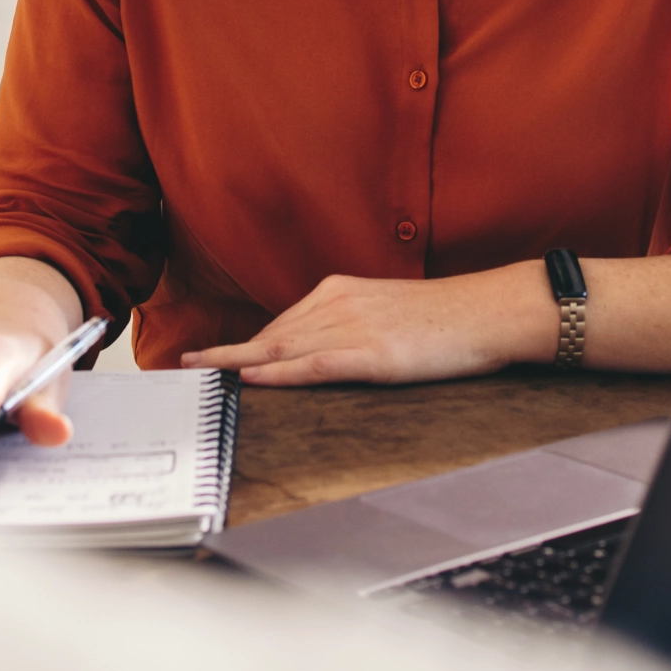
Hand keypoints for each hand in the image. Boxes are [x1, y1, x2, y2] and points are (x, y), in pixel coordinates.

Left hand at [182, 262, 550, 385]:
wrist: (489, 311)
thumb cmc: (446, 317)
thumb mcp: (386, 311)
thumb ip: (348, 325)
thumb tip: (317, 349)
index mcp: (340, 291)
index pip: (279, 325)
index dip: (238, 344)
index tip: (203, 356)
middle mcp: (338, 304)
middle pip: (269, 336)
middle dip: (223, 353)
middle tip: (181, 367)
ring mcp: (353, 329)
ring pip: (281, 349)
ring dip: (236, 363)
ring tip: (199, 376)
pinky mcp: (372, 355)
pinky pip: (314, 365)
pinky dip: (278, 373)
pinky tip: (250, 379)